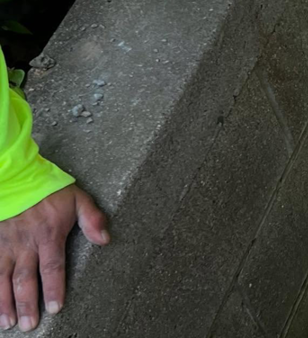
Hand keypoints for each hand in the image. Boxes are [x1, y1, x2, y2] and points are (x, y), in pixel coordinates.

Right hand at [0, 186, 107, 331]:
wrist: (18, 177)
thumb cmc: (51, 190)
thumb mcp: (78, 198)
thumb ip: (92, 219)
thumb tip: (105, 240)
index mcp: (49, 234)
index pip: (53, 266)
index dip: (54, 288)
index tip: (55, 308)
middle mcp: (26, 243)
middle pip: (26, 279)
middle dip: (28, 304)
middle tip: (30, 325)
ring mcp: (7, 245)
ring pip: (4, 279)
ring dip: (6, 302)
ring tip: (9, 323)